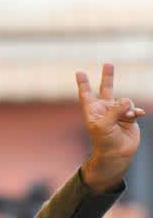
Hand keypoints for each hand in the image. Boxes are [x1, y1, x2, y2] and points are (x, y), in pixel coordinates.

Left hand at [77, 64, 145, 191]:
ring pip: (125, 100)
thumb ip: (114, 111)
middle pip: (106, 89)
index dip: (83, 83)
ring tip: (127, 118)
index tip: (79, 71)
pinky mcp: (129, 117)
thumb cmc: (104, 142)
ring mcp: (117, 113)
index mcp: (93, 111)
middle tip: (108, 63)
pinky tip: (138, 115)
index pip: (86, 94)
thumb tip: (126, 101)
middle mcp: (105, 109)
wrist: (116, 154)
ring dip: (128, 108)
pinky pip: (135, 108)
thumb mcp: (104, 126)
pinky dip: (137, 111)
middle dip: (108, 77)